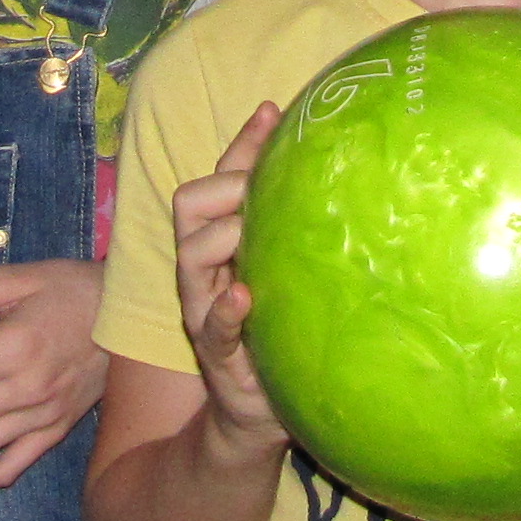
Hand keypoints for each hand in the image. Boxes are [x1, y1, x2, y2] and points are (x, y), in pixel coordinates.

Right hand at [171, 104, 289, 459]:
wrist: (258, 410)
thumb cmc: (280, 326)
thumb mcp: (284, 266)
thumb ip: (294, 224)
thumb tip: (331, 171)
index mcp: (223, 240)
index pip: (222, 178)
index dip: (244, 144)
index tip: (274, 110)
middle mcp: (206, 267)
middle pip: (190, 204)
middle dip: (224, 188)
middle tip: (262, 191)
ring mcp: (205, 307)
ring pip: (189, 255)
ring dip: (221, 237)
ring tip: (249, 231)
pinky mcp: (215, 350)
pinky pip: (211, 324)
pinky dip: (225, 307)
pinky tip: (245, 295)